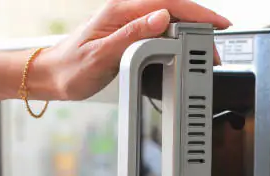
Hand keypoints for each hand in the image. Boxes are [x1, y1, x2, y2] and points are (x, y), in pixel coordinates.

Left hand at [34, 0, 230, 100]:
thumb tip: (162, 18)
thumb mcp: (102, 55)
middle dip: (199, 23)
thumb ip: (133, 34)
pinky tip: (185, 44)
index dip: (197, 13)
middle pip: (172, 7)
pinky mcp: (127, 31)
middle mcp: (124, 11)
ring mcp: (127, 20)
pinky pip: (159, 27)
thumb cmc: (71, 68)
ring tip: (205, 47)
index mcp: (120, 11)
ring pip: (168, 17)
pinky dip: (177, 35)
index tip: (217, 23)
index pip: (168, 4)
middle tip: (215, 44)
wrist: (52, 75)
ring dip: (190, 29)